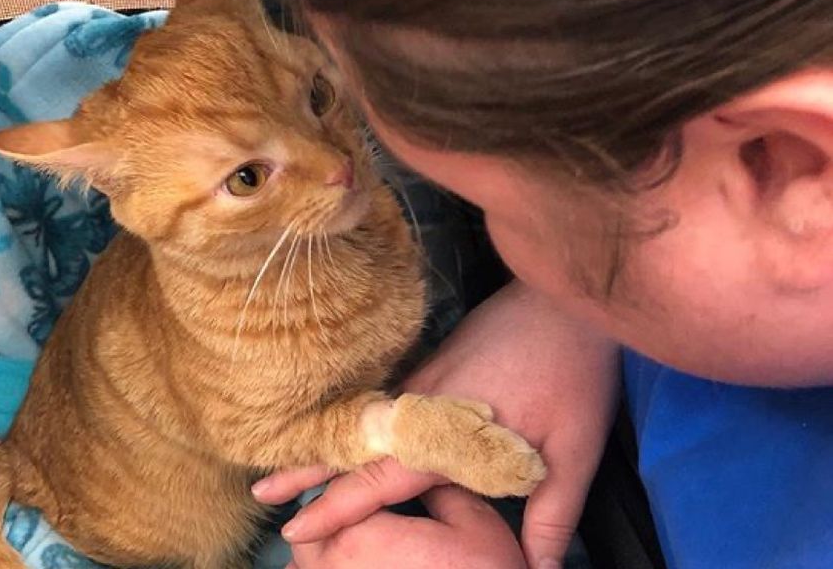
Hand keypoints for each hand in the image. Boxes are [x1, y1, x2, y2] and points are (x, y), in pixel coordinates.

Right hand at [254, 280, 619, 567]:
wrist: (562, 302)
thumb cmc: (571, 375)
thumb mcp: (573, 452)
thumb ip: (550, 516)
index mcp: (446, 435)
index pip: (377, 479)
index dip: (336, 508)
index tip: (297, 531)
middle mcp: (422, 406)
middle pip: (353, 448)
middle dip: (306, 475)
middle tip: (261, 495)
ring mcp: (423, 383)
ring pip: (363, 424)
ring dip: (324, 449)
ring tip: (286, 469)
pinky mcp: (433, 367)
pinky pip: (382, 406)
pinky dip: (354, 428)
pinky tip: (348, 435)